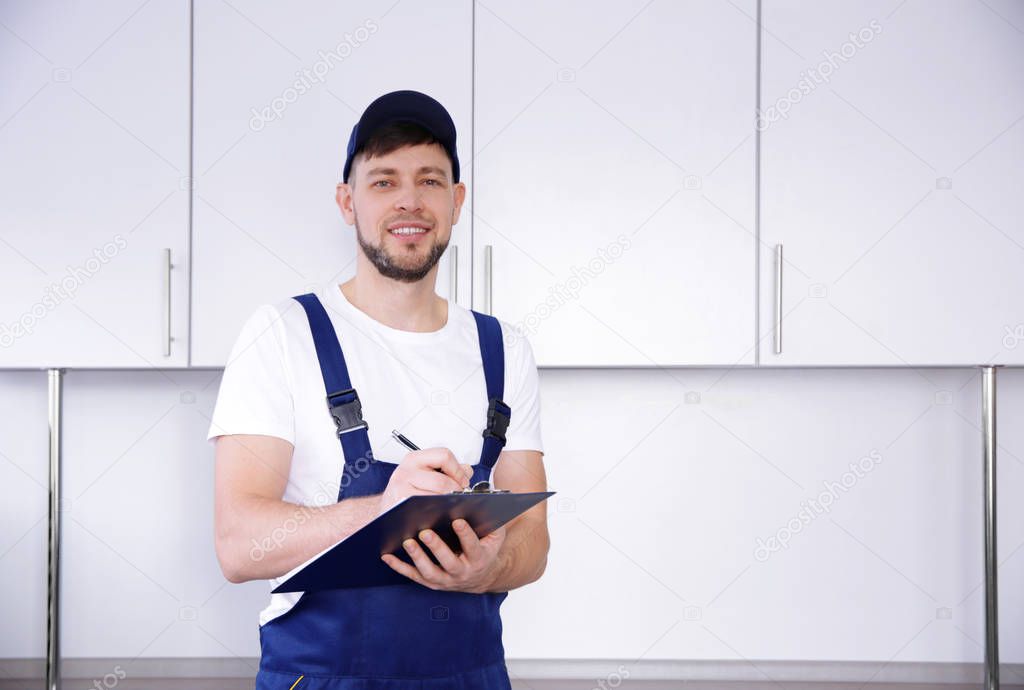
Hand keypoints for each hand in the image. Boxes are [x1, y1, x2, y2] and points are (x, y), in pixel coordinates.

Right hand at [378, 447, 471, 515]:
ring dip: (448, 502)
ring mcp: (401, 488)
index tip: (463, 481)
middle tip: (458, 496)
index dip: (458, 470)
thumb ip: (448, 469)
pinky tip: (437, 510)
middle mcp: (406, 471)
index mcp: (414, 459)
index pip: (444, 455)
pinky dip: (437, 511)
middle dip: (455, 491)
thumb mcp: (425, 473)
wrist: (387, 508)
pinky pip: (427, 507)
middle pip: (442, 481)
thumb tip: (467, 471)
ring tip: (448, 503)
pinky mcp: (401, 504)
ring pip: (436, 496)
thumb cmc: (407, 490)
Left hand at [381, 518, 506, 592]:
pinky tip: (387, 556)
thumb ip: (491, 519)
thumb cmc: (485, 547)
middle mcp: (462, 572)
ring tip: (407, 541)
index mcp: (479, 558)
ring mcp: (446, 579)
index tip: (457, 520)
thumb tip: (481, 499)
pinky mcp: (431, 582)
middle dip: (437, 547)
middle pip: (449, 562)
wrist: (481, 576)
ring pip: (430, 571)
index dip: (466, 534)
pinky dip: (399, 567)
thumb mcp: (495, 534)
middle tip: (425, 532)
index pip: (473, 547)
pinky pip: (413, 576)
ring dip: (418, 557)